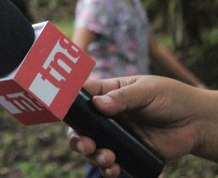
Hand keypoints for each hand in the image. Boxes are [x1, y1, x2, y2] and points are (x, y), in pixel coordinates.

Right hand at [67, 75, 217, 176]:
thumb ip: (123, 98)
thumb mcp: (147, 91)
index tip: (63, 112)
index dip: (68, 103)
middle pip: (80, 126)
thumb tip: (99, 105)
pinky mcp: (128, 152)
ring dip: (92, 154)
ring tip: (106, 158)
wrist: (196, 123)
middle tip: (87, 144)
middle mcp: (107, 115)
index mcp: (108, 93)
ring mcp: (116, 134)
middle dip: (77, 137)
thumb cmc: (172, 98)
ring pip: (91, 146)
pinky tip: (113, 169)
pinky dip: (107, 168)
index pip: (81, 95)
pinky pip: (110, 162)